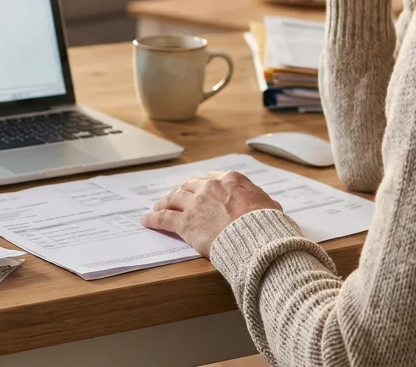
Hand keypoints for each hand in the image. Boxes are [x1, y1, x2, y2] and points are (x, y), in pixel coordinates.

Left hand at [141, 171, 282, 256]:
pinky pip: (164, 218)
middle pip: (190, 185)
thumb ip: (260, 200)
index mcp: (231, 180)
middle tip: (177, 197)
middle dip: (183, 191)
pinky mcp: (185, 223)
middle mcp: (210, 187)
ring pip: (173, 198)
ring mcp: (195, 204)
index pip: (213, 178)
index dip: (205, 185)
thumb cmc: (266, 224)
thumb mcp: (269, 205)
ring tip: (158, 206)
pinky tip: (146, 220)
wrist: (255, 238)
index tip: (201, 189)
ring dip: (165, 202)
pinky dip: (153, 218)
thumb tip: (264, 204)